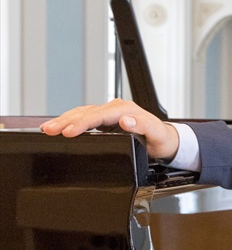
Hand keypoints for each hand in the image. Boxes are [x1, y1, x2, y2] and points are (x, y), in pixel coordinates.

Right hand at [39, 98, 179, 160]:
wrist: (166, 141)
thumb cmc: (162, 139)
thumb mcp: (156, 134)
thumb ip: (142, 126)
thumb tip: (126, 120)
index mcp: (126, 109)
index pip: (99, 115)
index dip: (82, 123)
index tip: (69, 132)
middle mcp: (116, 109)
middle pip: (86, 113)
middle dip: (66, 121)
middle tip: (50, 130)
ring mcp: (109, 113)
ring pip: (82, 113)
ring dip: (64, 120)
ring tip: (48, 129)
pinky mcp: (105, 120)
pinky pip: (84, 118)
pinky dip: (70, 122)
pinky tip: (59, 126)